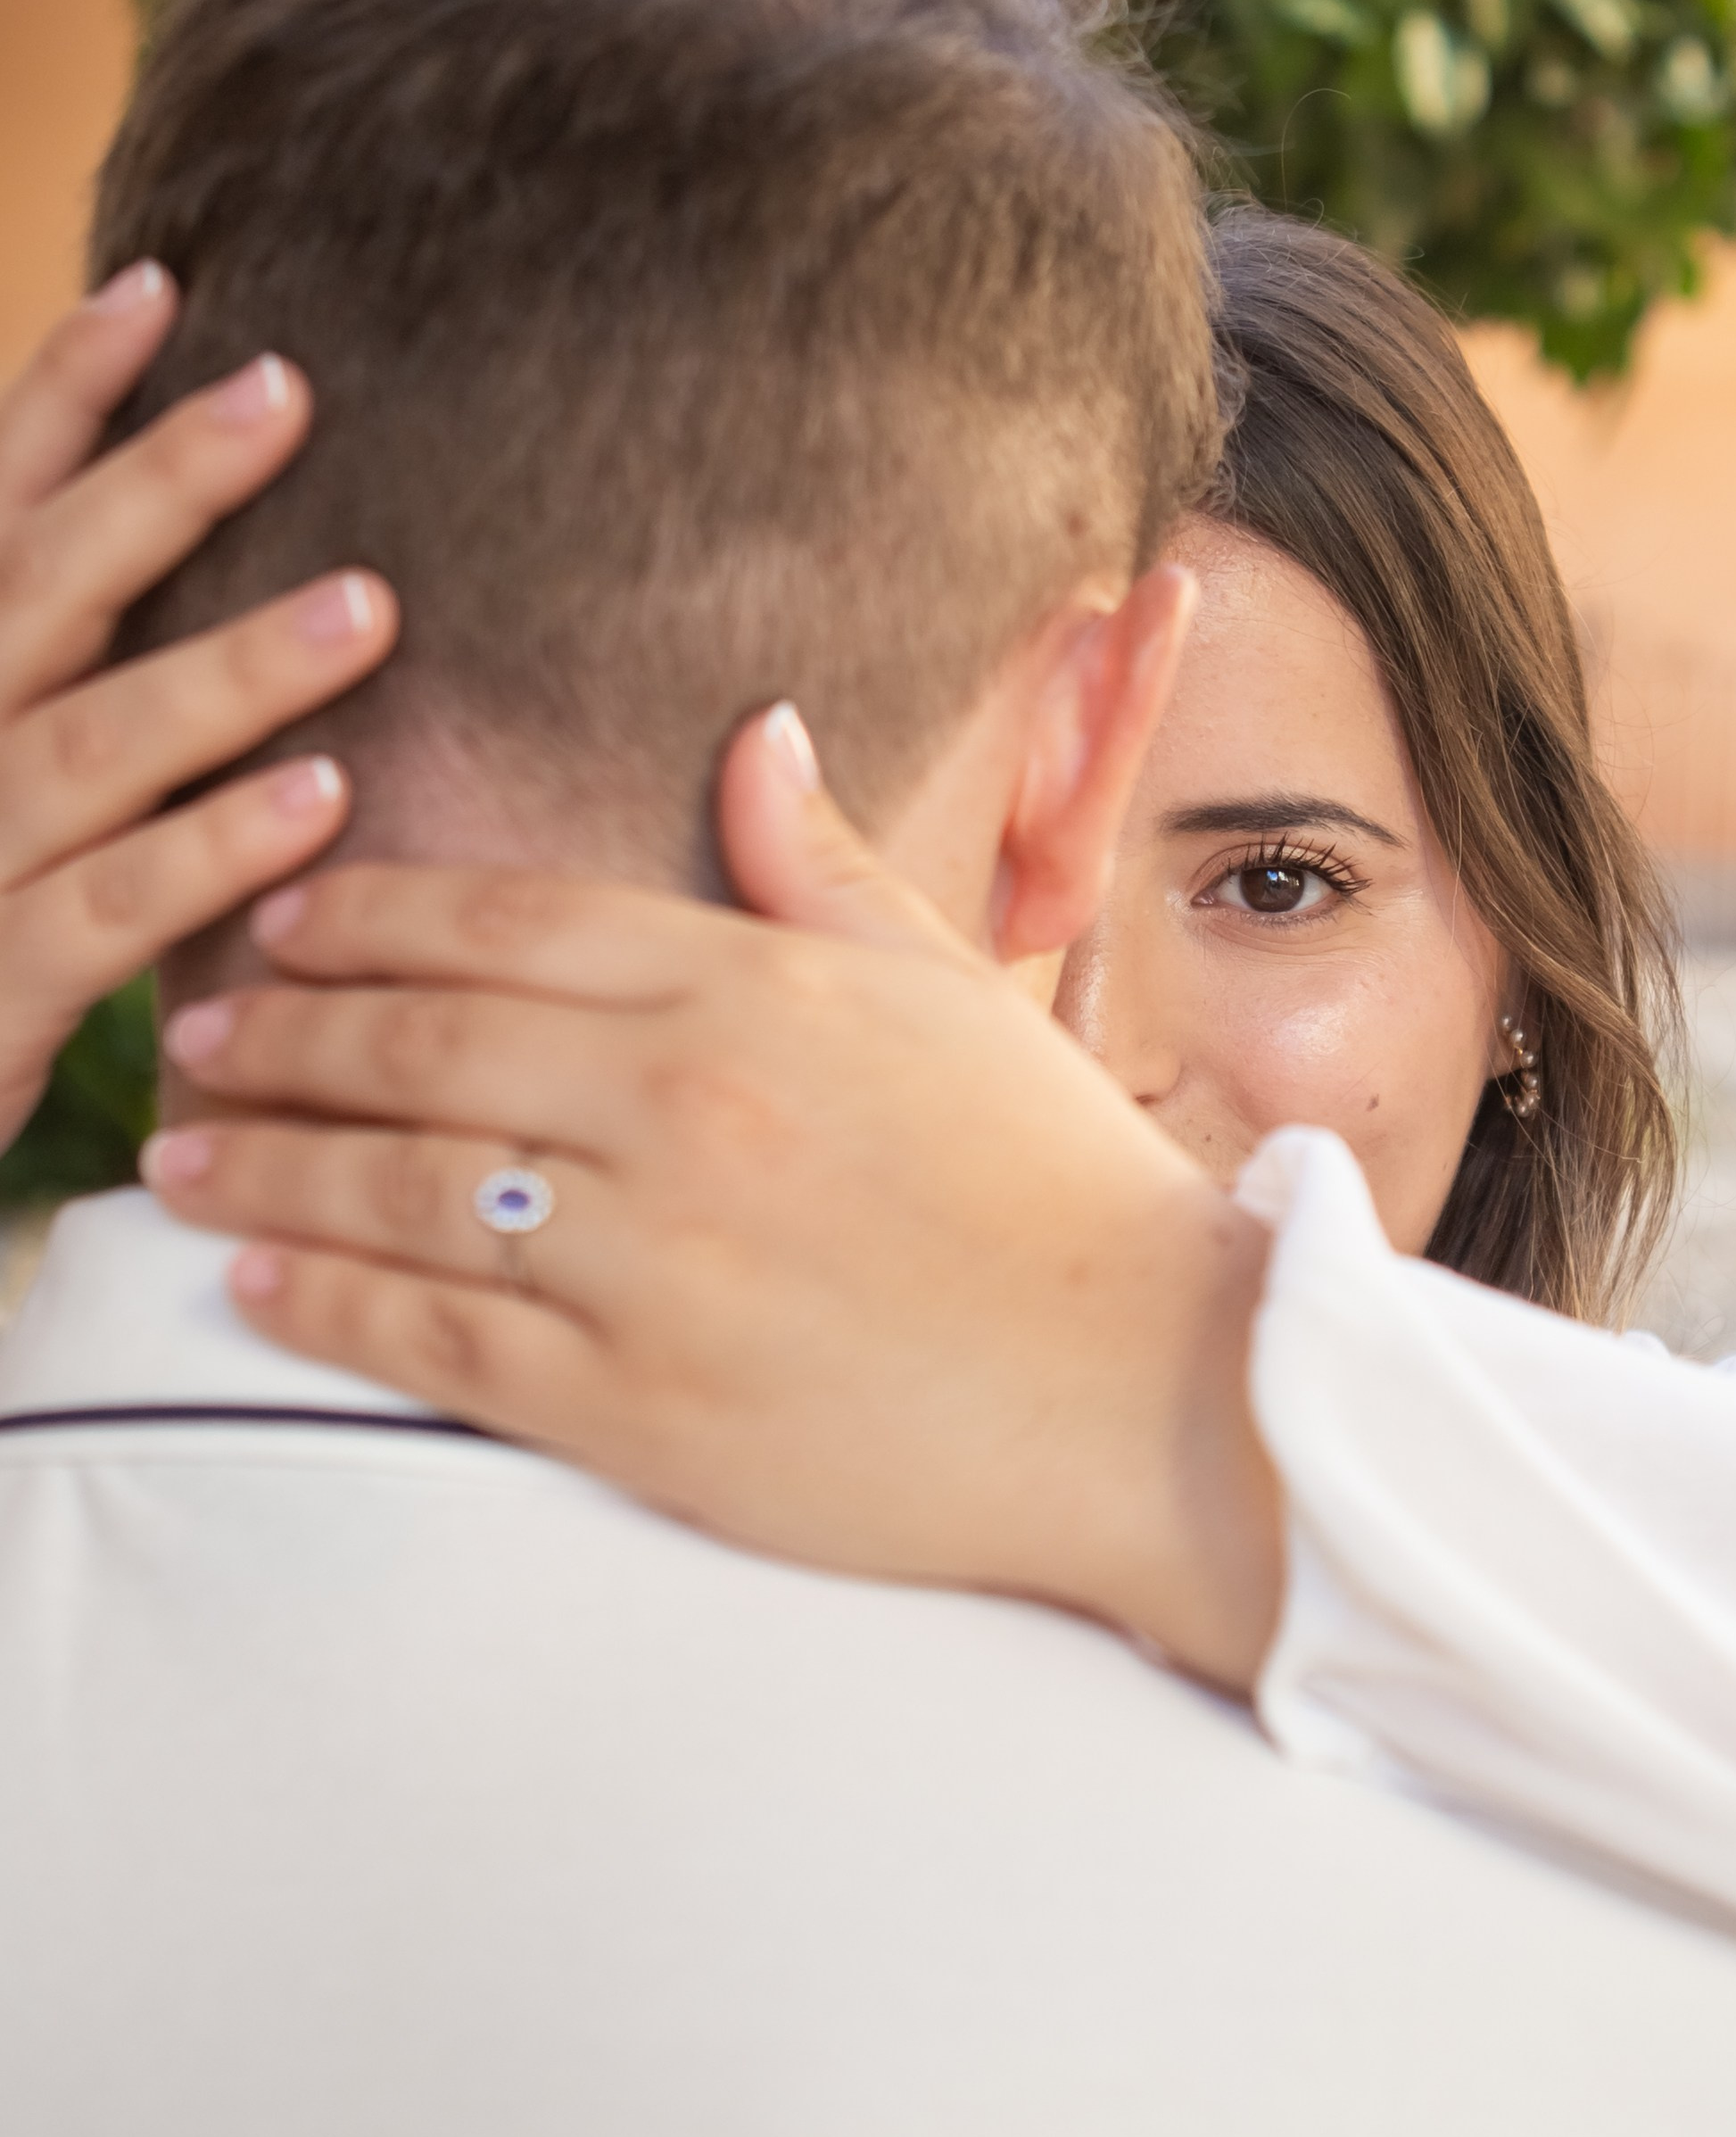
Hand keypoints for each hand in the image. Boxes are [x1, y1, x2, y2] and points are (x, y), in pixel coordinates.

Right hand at [0, 264, 399, 1152]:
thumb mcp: (32, 784)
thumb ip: (96, 671)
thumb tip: (186, 545)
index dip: (62, 396)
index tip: (159, 286)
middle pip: (39, 589)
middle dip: (157, 485)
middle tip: (285, 390)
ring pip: (87, 742)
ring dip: (226, 670)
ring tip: (369, 605)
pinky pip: (109, 908)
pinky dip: (210, 849)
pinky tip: (320, 800)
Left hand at [145, 714, 1282, 1693]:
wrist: (1148, 1393)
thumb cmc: (1057, 1185)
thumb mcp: (953, 990)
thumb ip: (823, 866)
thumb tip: (754, 730)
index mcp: (758, 989)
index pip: (507, 920)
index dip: (370, 911)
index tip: (289, 915)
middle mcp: (686, 1106)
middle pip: (421, 1043)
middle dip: (285, 1031)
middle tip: (198, 1032)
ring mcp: (654, 1260)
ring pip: (398, 1189)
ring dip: (265, 1165)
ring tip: (186, 1155)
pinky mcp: (640, 1406)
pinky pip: (435, 1342)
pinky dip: (325, 1306)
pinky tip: (258, 1282)